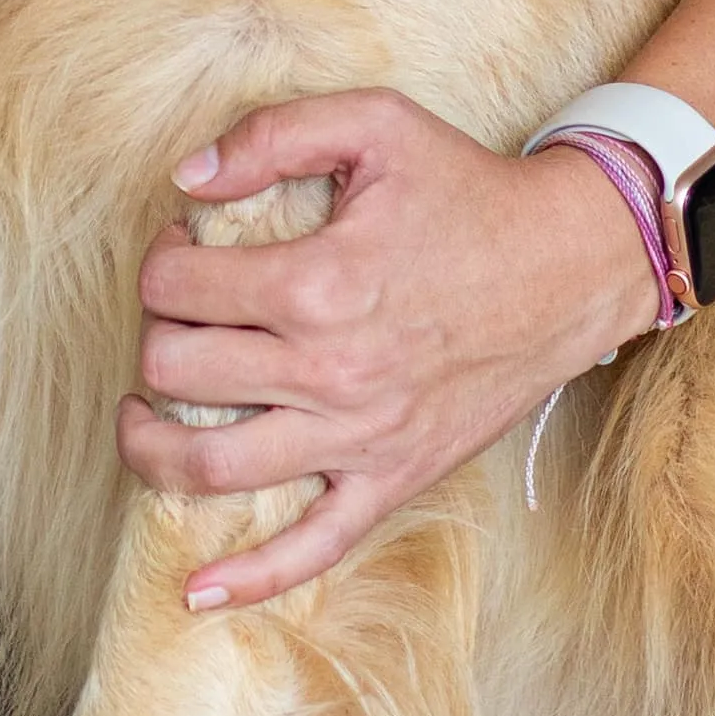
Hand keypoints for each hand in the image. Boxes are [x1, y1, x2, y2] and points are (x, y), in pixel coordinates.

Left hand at [122, 95, 659, 605]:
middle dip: (157, 338)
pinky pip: (311, 549)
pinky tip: (196, 590)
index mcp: (317, 284)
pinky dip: (248, 577)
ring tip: (143, 418)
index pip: (177, 289)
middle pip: (176, 374)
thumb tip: (186, 179)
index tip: (183, 252)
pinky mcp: (392, 480)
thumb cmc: (469, 192)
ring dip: (151, 447)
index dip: (162, 263)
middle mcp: (330, 372)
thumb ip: (271, 134)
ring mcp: (360, 438)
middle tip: (181, 318)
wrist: (571, 265)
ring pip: (211, 469)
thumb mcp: (375, 125)